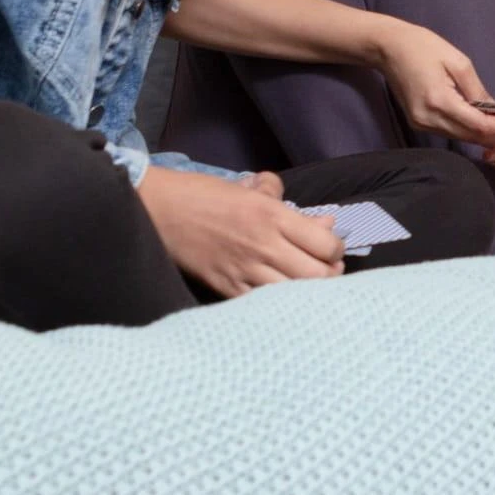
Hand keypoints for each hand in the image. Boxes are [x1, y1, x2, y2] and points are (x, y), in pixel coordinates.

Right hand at [138, 166, 344, 297]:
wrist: (158, 210)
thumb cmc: (205, 195)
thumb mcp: (249, 189)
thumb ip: (287, 203)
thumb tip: (324, 222)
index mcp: (272, 215)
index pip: (325, 243)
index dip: (336, 249)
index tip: (332, 248)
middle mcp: (263, 245)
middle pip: (317, 275)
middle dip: (330, 275)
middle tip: (328, 270)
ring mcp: (244, 271)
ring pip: (295, 295)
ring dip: (309, 293)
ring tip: (308, 285)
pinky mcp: (226, 288)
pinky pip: (263, 305)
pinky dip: (279, 304)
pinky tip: (282, 298)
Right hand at [373, 18, 494, 146]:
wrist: (388, 48)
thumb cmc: (424, 47)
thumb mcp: (458, 62)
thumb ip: (479, 90)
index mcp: (440, 101)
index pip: (480, 126)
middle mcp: (429, 119)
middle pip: (473, 137)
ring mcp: (422, 124)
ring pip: (463, 138)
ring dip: (488, 135)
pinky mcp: (419, 123)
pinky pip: (451, 132)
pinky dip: (471, 130)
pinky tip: (488, 124)